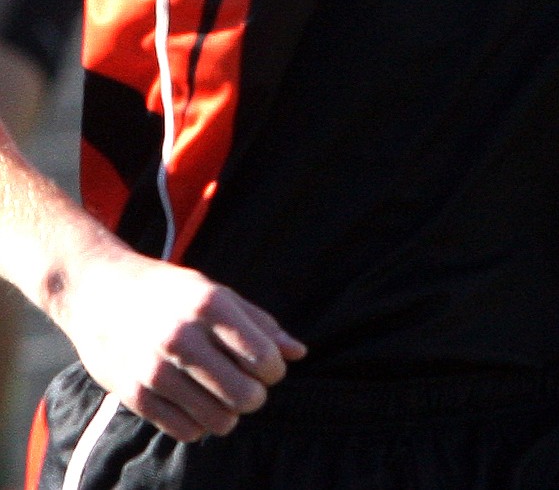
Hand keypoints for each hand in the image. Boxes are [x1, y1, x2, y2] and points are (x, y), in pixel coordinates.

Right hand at [60, 244, 305, 441]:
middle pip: (246, 396)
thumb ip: (258, 322)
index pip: (264, 358)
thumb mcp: (214, 292)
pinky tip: (191, 401)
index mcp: (209, 304)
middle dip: (254, 395)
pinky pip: (186, 431)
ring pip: (219, 421)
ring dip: (227, 414)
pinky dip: (197, 423)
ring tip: (218, 394)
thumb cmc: (166, 290)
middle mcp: (183, 335)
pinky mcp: (135, 394)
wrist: (97, 289)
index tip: (263, 365)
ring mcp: (156, 367)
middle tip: (244, 385)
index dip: (273, 369)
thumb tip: (300, 353)